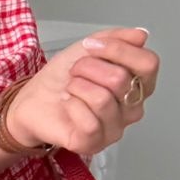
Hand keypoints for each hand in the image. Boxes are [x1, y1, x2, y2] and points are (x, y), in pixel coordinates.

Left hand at [8, 26, 159, 157]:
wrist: (31, 100)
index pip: (148, 63)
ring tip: (70, 88)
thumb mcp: (88, 48)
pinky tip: (67, 104)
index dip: (118, 49)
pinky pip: (90, 122)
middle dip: (88, 67)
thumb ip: (117, 38)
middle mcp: (131, 108)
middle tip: (75, 72)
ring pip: (103, 99)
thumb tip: (141, 35)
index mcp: (136, 84)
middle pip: (121, 79)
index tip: (91, 46)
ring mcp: (115, 129)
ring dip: (77, 86)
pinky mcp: (94, 143)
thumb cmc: (61, 79)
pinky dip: (71, 106)